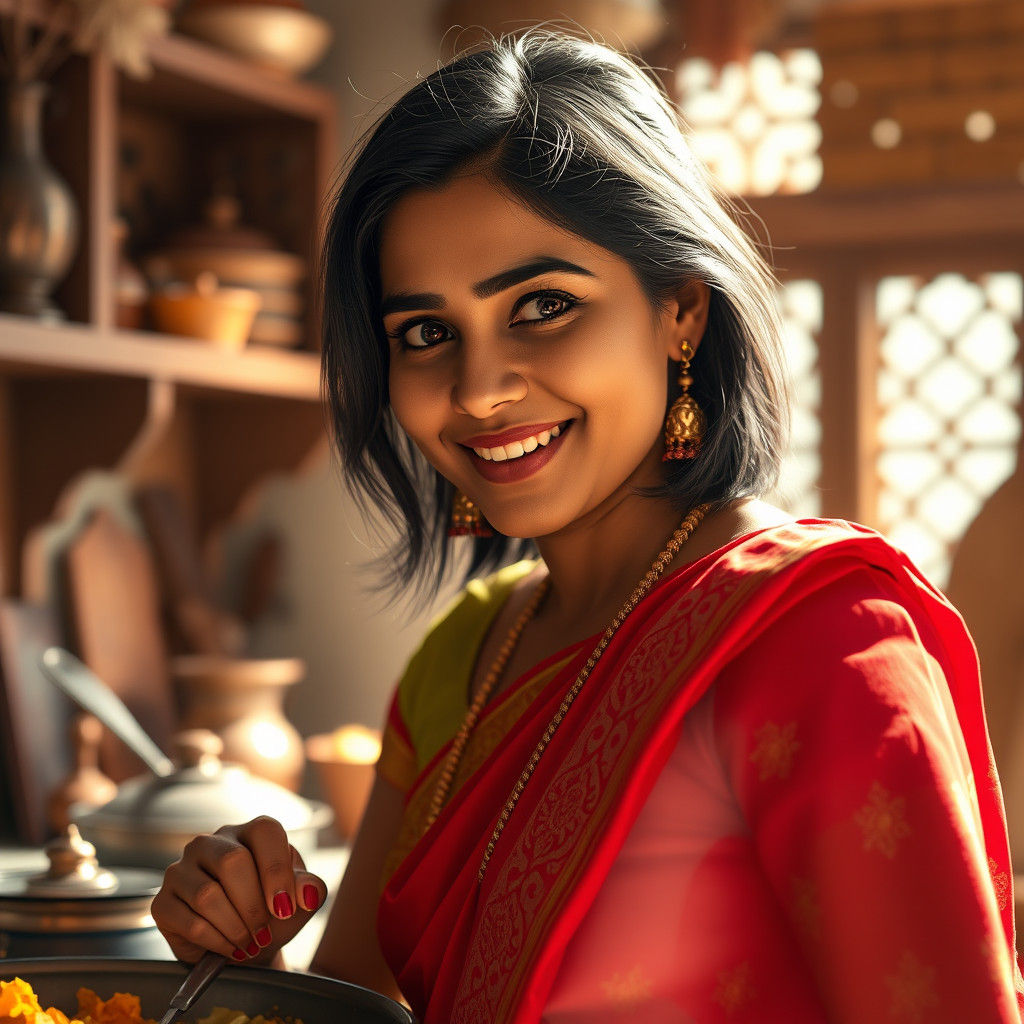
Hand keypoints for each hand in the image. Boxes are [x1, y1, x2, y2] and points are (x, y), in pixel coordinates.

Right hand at [152, 816, 327, 964]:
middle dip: (253, 905)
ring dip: (235, 927)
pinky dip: (215, 941)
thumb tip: (308, 892)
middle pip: (232, 862)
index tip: (284, 907)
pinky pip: (188, 920)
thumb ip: (310, 890)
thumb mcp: (299, 903)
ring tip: (249, 943)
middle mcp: (213, 843)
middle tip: (264, 932)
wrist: (245, 947)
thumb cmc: (272, 915)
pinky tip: (229, 947)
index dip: (277, 871)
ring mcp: (183, 869)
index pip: (265, 832)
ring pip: (208, 894)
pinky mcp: (164, 901)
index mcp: (250, 833)